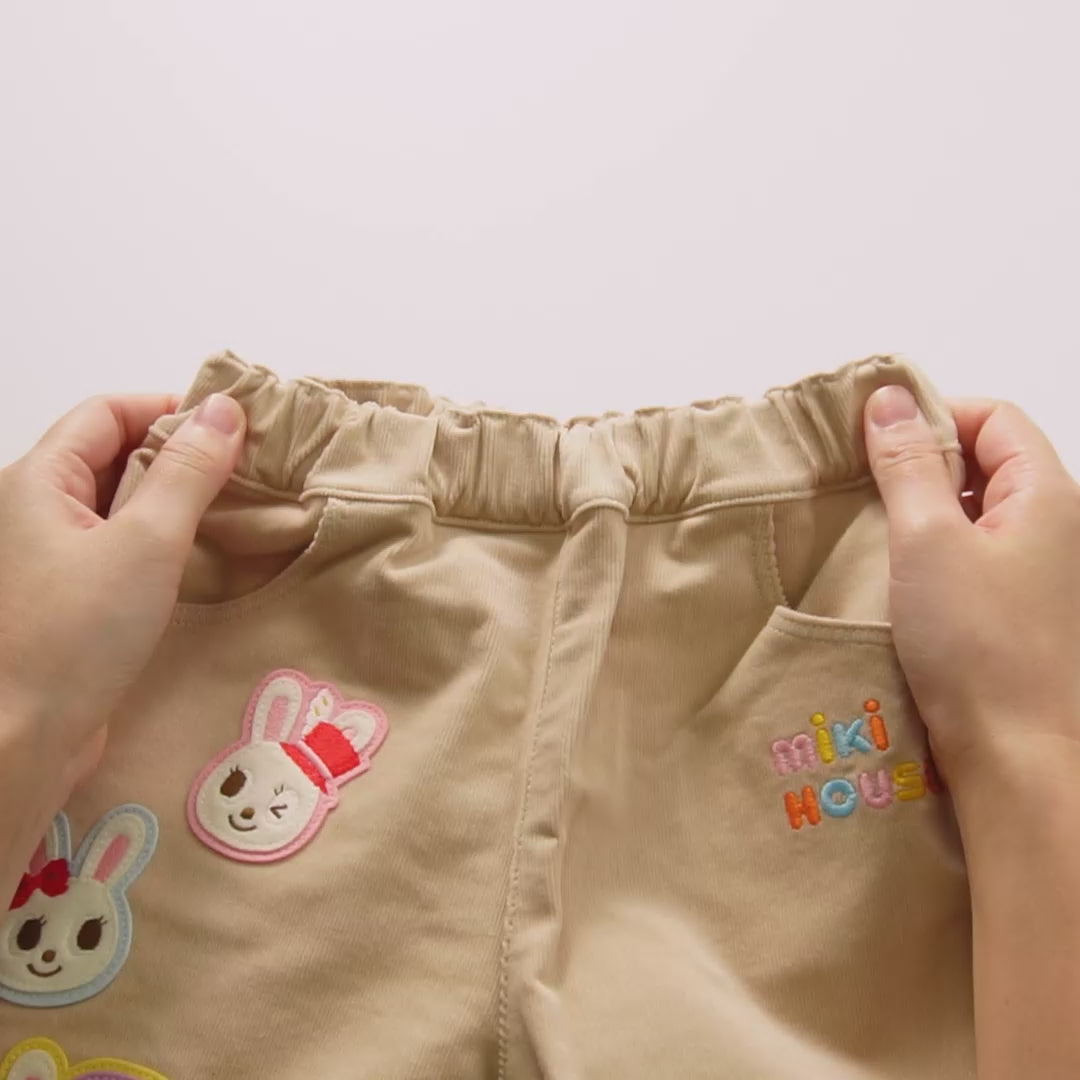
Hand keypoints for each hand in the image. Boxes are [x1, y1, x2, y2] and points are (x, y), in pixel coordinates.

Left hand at [0, 393, 244, 813]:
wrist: (22, 740)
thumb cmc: (76, 635)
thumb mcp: (146, 542)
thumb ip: (189, 472)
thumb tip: (224, 409)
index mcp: (37, 481)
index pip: (106, 412)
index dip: (167, 407)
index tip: (231, 425)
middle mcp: (33, 510)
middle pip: (110, 453)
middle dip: (176, 452)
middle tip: (243, 468)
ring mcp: (48, 557)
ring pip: (116, 503)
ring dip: (170, 499)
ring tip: (232, 509)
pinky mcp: (66, 598)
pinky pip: (116, 547)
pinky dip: (158, 540)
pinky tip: (195, 556)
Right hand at [862, 385, 1079, 788]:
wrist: (1020, 759)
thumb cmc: (978, 644)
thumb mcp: (927, 541)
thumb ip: (905, 464)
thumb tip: (888, 396)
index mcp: (1050, 495)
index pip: (995, 417)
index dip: (936, 415)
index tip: (876, 441)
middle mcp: (1059, 528)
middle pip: (991, 463)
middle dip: (925, 464)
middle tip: (865, 488)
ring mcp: (1046, 574)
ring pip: (982, 514)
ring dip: (929, 512)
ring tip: (876, 533)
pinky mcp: (1025, 614)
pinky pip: (981, 559)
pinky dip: (940, 554)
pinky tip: (902, 578)